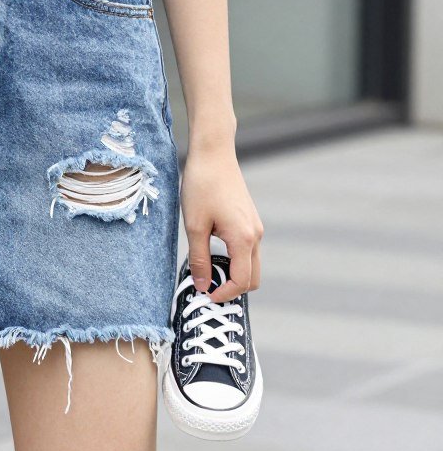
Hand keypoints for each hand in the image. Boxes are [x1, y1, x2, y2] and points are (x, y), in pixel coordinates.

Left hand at [180, 145, 263, 303]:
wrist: (213, 154)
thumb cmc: (201, 186)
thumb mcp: (194, 226)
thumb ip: (199, 259)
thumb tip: (202, 286)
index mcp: (244, 239)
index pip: (241, 281)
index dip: (224, 294)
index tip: (204, 296)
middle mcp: (255, 235)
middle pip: (252, 277)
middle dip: (232, 288)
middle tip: (206, 289)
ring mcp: (254, 227)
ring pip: (250, 263)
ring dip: (232, 274)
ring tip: (206, 272)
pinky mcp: (249, 220)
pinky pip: (246, 249)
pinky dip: (234, 259)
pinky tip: (212, 253)